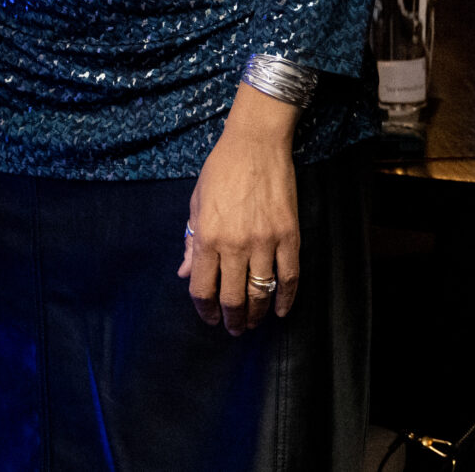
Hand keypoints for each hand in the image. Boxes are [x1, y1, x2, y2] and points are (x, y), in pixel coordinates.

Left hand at [177, 83, 301, 333]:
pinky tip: (280, 311)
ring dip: (256, 314)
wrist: (255, 144)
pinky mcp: (289, 236)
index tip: (207, 316)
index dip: (204, 309)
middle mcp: (235, 244)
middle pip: (232, 298)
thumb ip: (191, 240)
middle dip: (231, 319)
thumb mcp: (196, 203)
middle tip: (233, 328)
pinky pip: (290, 277)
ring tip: (253, 323)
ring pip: (261, 293)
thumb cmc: (221, 171)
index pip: (202, 287)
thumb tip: (184, 272)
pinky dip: (286, 299)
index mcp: (208, 236)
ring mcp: (265, 242)